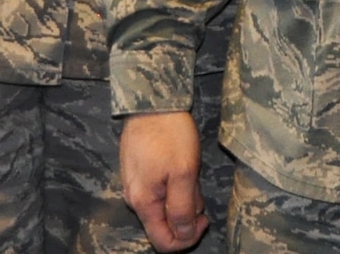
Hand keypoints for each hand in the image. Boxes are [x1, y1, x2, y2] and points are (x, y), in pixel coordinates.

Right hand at [120, 110, 207, 251]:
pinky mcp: (138, 171)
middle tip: (198, 188)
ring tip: (191, 173)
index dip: (187, 238)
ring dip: (182, 197)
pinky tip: (181, 166)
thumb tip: (184, 235)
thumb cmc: (170, 134)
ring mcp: (134, 184)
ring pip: (162, 205)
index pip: (163, 242)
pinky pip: (158, 189)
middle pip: (163, 224)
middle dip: (186, 213)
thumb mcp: (184, 173)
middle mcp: (134, 198)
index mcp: (143, 202)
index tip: (205, 218)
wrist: (152, 100)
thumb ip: (182, 209)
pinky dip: (174, 185)